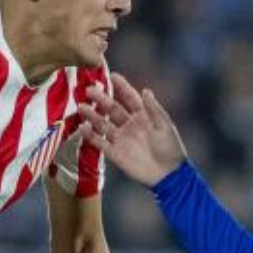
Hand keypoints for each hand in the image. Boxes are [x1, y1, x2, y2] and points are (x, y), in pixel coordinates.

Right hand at [82, 73, 186, 187]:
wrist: (168, 176)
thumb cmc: (171, 149)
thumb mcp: (165, 127)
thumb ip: (154, 109)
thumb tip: (146, 90)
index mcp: (144, 116)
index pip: (129, 97)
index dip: (121, 86)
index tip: (110, 76)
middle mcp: (130, 125)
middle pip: (112, 108)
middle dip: (101, 98)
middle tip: (89, 89)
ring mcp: (122, 139)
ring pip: (103, 123)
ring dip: (92, 115)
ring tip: (81, 106)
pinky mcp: (115, 153)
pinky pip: (100, 142)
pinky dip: (91, 135)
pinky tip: (82, 127)